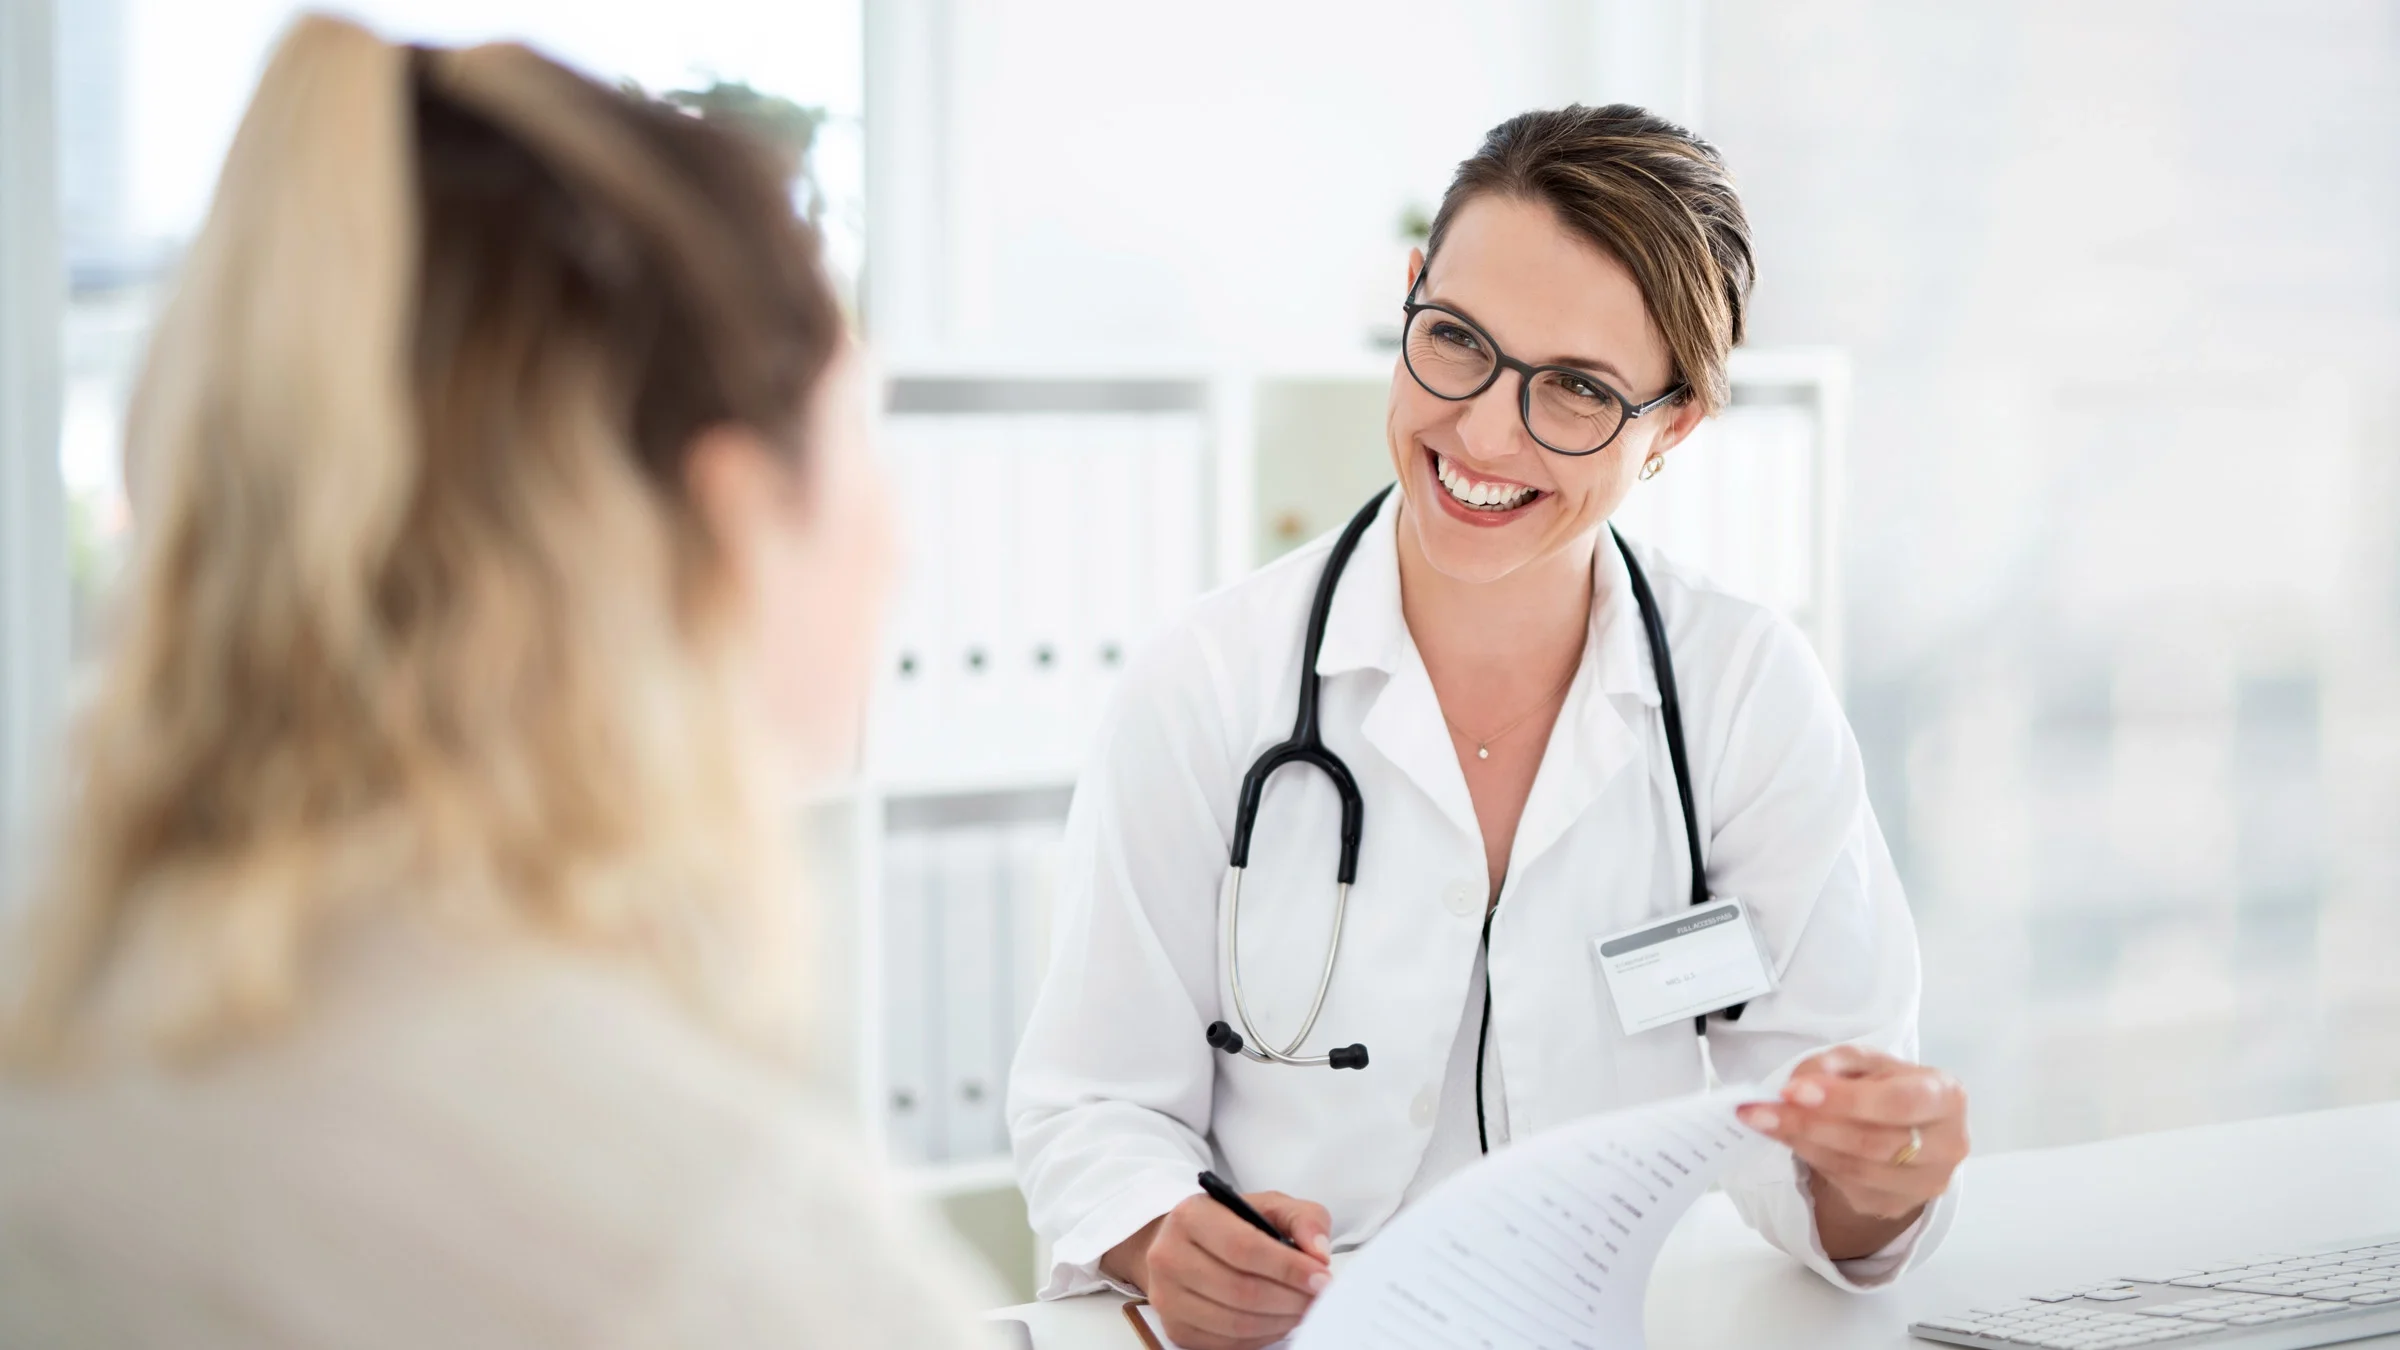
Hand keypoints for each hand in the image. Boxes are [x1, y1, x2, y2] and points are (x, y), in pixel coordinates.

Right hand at [1101, 1189, 1331, 1349]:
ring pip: (1235, 1323)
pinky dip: (1261, 1337)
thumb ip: (1303, 1219)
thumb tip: (1318, 1253)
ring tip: (1301, 1308)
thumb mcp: (1269, 1206)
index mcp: (1191, 1216)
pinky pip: (1226, 1343)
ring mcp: (1167, 1296)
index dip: (1288, 1267)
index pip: (1244, 1247)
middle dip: (1290, 1299)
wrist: (1187, 1244)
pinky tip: (1277, 1320)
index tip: (1321, 1277)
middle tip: (1317, 1297)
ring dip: (1279, 1321)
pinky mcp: (1175, 1328)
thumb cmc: (1232, 1223)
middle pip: (1241, 1290)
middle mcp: (1169, 1256)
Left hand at [1736, 1045, 1968, 1257]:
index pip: (1899, 1102)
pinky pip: (1847, 1186)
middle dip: (1809, 1125)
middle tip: (1759, 1110)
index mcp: (1946, 1096)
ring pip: (1856, 1169)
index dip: (1846, 1099)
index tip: (1793, 1091)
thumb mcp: (1865, 1062)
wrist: (1904, 1127)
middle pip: (1873, 1142)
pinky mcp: (1898, 1204)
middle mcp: (1947, 1145)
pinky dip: (1813, 1160)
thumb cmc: (1886, 1087)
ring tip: (1762, 1121)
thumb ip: (1834, 1065)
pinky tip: (1791, 1140)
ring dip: (1802, 1144)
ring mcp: (1925, 1182)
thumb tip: (1797, 1087)